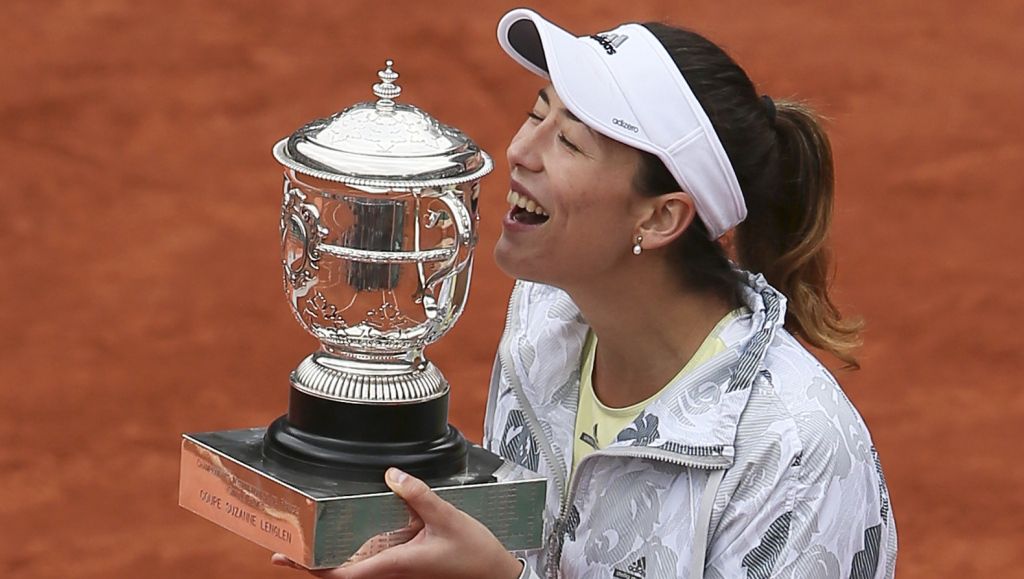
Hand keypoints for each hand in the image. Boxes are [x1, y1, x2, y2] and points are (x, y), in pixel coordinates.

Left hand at [271, 467, 523, 578]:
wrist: (497, 577)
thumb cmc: (475, 555)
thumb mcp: (447, 518)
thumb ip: (418, 495)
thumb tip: (391, 475)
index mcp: (394, 565)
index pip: (341, 574)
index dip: (311, 567)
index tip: (287, 557)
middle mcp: (391, 573)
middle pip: (342, 574)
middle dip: (312, 564)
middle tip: (284, 549)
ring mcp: (399, 574)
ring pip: (356, 569)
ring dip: (331, 559)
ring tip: (307, 542)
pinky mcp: (408, 569)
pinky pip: (373, 563)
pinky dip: (355, 554)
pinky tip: (347, 539)